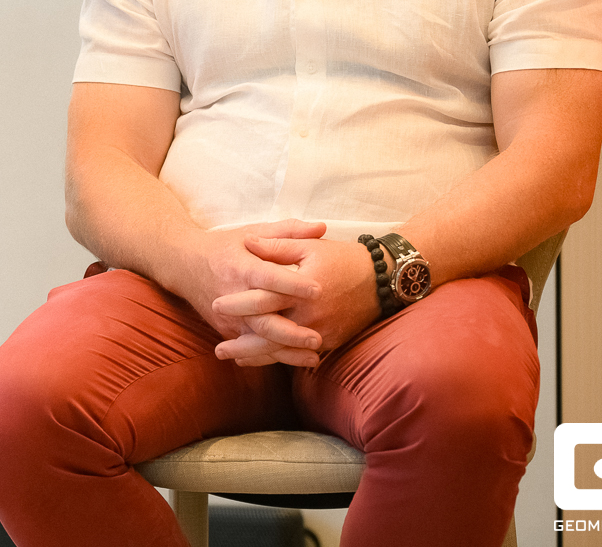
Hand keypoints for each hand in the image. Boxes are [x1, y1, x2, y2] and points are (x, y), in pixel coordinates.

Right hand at [170, 219, 327, 366]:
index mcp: (241, 266)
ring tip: (314, 357)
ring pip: (258, 339)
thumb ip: (288, 231)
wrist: (183, 264)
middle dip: (290, 332)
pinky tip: (296, 361)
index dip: (292, 284)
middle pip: (262, 317)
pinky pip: (251, 347)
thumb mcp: (252, 232)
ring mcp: (229, 316)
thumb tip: (322, 227)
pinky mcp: (226, 329)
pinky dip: (273, 357)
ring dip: (285, 351)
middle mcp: (233, 294)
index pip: (269, 277)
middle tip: (317, 337)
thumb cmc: (224, 246)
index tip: (319, 290)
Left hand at [212, 235, 380, 365]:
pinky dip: (280, 358)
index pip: (264, 299)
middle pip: (270, 334)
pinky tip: (262, 359)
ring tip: (233, 359)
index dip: (238, 303)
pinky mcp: (331, 341)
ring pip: (284, 351)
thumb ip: (277, 245)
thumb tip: (248, 242)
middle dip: (243, 343)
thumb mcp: (310, 246)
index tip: (216, 305)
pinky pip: (300, 355)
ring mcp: (323, 332)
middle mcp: (311, 315)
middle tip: (218, 350)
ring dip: (258, 357)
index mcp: (302, 289)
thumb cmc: (344, 258)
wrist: (385, 279)